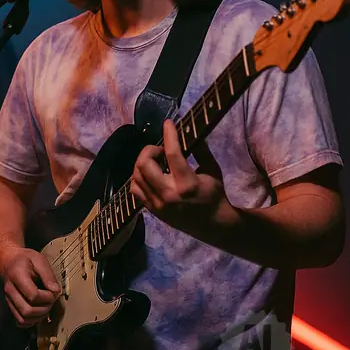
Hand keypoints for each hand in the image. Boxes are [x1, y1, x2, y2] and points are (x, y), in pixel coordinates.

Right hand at [0, 247, 61, 326]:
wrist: (10, 260)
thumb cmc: (25, 259)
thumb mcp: (39, 259)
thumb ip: (48, 274)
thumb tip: (55, 291)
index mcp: (17, 276)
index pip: (33, 295)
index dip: (47, 297)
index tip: (53, 291)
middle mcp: (10, 289)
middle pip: (27, 310)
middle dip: (44, 309)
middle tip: (51, 300)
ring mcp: (8, 299)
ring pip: (23, 319)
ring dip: (39, 317)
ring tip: (46, 307)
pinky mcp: (10, 305)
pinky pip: (20, 321)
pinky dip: (31, 321)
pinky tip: (38, 313)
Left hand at [130, 119, 230, 233]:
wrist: (213, 225)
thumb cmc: (214, 195)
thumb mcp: (213, 171)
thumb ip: (201, 151)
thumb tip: (189, 131)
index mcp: (187, 184)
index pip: (173, 154)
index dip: (169, 135)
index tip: (168, 123)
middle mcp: (169, 194)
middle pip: (144, 164)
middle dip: (150, 150)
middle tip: (160, 150)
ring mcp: (157, 204)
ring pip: (136, 175)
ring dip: (143, 162)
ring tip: (156, 161)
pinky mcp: (151, 210)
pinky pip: (135, 189)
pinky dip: (138, 177)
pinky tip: (149, 174)